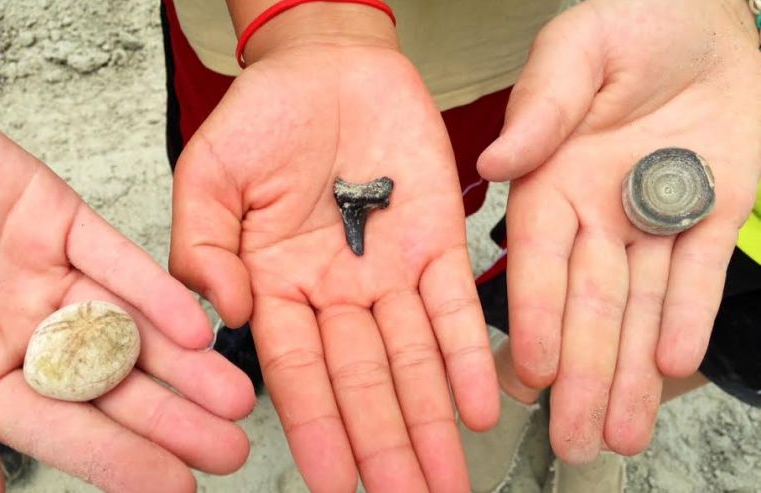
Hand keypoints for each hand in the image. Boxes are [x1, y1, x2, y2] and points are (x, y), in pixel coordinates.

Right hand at [0, 73, 254, 491]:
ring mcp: (41, 274)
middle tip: (231, 449)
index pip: (58, 430)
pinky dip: (152, 290)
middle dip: (170, 419)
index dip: (117, 460)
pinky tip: (196, 328)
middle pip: (107, 384)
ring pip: (124, 323)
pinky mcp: (56, 218)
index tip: (177, 487)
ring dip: (180, 362)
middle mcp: (18, 329)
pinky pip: (112, 258)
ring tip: (234, 397)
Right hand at [170, 5, 498, 490]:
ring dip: (430, 420)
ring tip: (447, 478)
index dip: (317, 425)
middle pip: (363, 381)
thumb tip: (225, 318)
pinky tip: (479, 404)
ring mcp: (390, 270)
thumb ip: (203, 248)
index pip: (298, 371)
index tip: (332, 480)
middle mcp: (337, 290)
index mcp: (277, 283)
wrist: (328, 63)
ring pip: (413, 359)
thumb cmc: (264, 114)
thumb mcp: (208, 174)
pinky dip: (469, 354)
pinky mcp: (438, 239)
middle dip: (384, 445)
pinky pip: (455, 306)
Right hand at [478, 0, 760, 461]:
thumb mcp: (578, 48)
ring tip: (616, 432)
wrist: (703, 14)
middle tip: (572, 437)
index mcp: (551, 179)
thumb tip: (496, 163)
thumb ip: (542, 105)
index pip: (538, 262)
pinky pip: (698, 274)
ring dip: (627, 370)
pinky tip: (668, 366)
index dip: (535, 319)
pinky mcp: (713, 211)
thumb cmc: (632, 22)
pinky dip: (686, 318)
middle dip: (580, 374)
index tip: (529, 372)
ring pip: (640, 306)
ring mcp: (653, 217)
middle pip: (587, 305)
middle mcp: (595, 211)